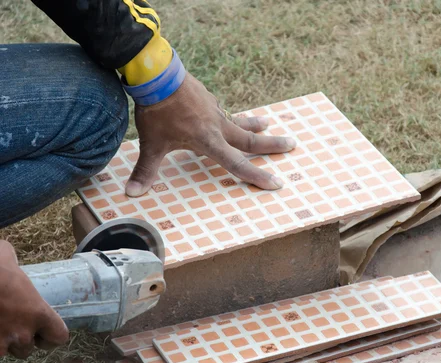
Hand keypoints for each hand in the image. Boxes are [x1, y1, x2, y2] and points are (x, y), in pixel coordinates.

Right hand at [0, 241, 68, 358]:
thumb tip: (8, 256)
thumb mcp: (9, 260)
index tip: (42, 331)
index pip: (59, 337)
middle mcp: (23, 333)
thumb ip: (16, 267)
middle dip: (20, 339)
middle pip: (28, 348)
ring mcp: (1, 344)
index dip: (50, 336)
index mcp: (39, 313)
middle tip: (10, 324)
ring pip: (7, 353)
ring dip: (2, 343)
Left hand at [125, 73, 295, 196]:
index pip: (236, 163)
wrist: (157, 75)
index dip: (255, 176)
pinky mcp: (208, 99)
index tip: (275, 183)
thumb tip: (131, 193)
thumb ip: (146, 169)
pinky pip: (225, 112)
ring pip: (240, 122)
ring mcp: (215, 110)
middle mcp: (217, 126)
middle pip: (250, 139)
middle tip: (292, 144)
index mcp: (208, 140)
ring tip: (267, 124)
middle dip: (272, 144)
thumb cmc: (157, 111)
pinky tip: (228, 116)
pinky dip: (232, 117)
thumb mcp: (151, 143)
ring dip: (255, 126)